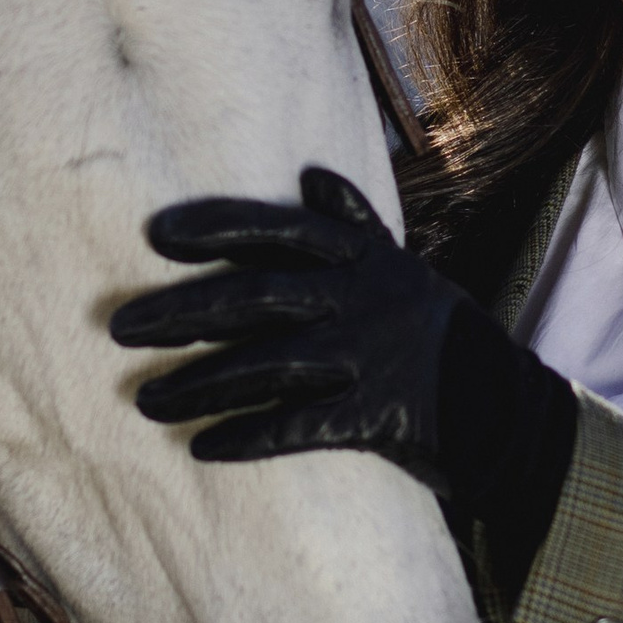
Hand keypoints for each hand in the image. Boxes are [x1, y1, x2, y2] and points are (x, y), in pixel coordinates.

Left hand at [110, 169, 576, 581]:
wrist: (503, 409)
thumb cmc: (436, 333)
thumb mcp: (402, 268)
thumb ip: (353, 224)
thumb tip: (309, 176)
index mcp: (364, 259)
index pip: (280, 232)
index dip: (218, 230)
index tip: (157, 237)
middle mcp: (364, 300)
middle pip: (258, 297)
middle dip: (183, 310)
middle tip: (119, 327)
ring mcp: (372, 357)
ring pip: (268, 365)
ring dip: (199, 383)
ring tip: (145, 400)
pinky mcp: (380, 417)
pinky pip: (300, 426)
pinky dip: (248, 436)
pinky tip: (203, 447)